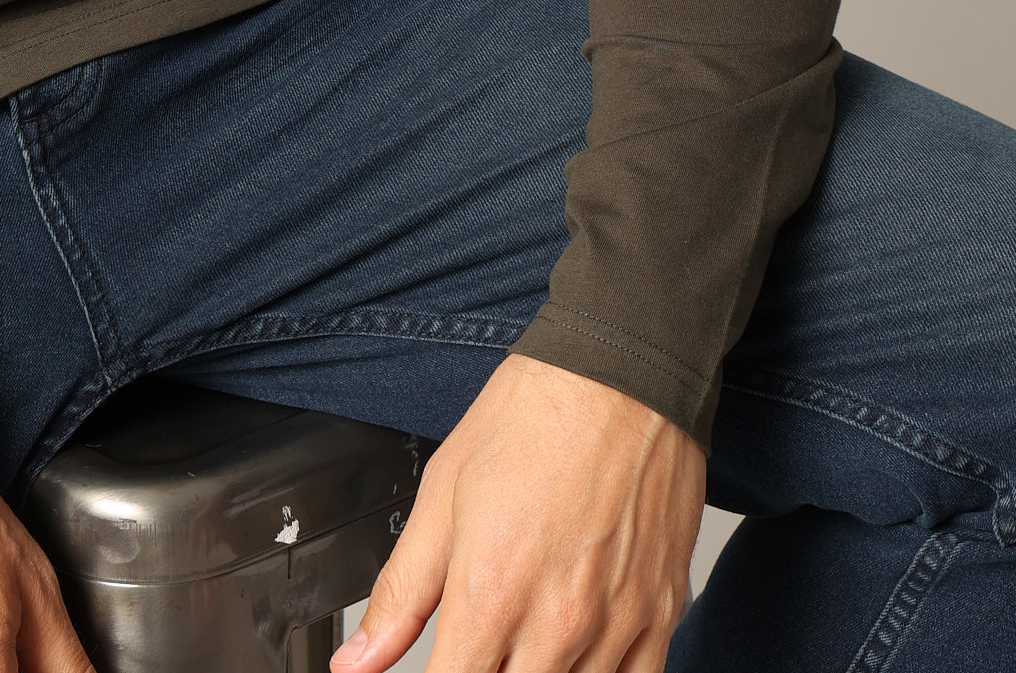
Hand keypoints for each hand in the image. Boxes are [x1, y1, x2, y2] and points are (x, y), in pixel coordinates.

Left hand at [331, 355, 703, 672]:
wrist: (625, 372)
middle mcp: (554, 623)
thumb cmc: (534, 416)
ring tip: (521, 641)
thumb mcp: (443, 492)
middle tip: (479, 645)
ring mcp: (614, 626)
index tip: (439, 665)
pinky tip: (576, 654)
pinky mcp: (661, 616)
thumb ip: (400, 591)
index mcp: (489, 593)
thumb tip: (355, 664)